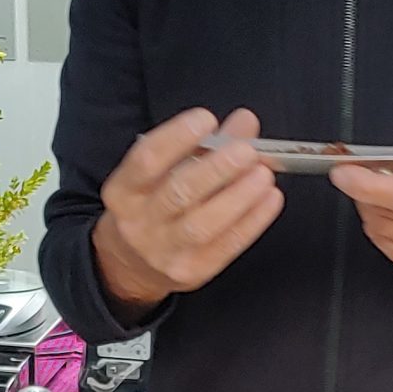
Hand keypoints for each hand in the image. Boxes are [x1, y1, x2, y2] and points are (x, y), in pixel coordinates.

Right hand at [92, 106, 282, 313]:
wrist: (131, 265)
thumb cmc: (149, 208)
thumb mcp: (160, 172)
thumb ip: (204, 145)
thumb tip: (243, 123)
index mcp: (124, 191)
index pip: (146, 160)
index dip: (176, 137)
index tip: (205, 119)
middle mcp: (139, 223)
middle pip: (179, 192)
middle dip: (217, 168)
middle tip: (246, 151)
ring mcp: (165, 252)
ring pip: (203, 224)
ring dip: (238, 196)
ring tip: (262, 174)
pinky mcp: (192, 272)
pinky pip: (226, 246)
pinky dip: (252, 221)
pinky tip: (268, 199)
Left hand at [331, 109, 392, 279]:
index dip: (369, 186)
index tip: (343, 173)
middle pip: (388, 214)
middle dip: (364, 190)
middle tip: (364, 172)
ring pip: (382, 231)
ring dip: (369, 207)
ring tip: (379, 189)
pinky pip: (387, 247)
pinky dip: (378, 228)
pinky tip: (387, 212)